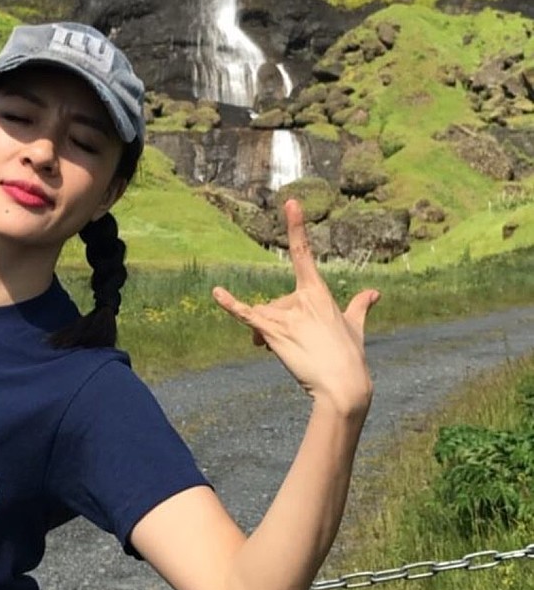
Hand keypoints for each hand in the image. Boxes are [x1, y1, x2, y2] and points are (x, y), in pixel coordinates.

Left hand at [212, 199, 378, 416]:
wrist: (343, 386)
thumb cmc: (350, 357)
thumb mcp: (355, 327)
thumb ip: (359, 305)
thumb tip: (374, 292)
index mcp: (318, 292)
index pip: (303, 253)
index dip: (296, 226)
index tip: (290, 202)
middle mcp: (300, 298)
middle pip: (275, 303)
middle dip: (279, 324)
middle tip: (299, 348)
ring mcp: (285, 314)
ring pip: (264, 316)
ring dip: (267, 334)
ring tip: (287, 353)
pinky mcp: (273, 332)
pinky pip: (246, 314)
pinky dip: (230, 304)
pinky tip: (216, 293)